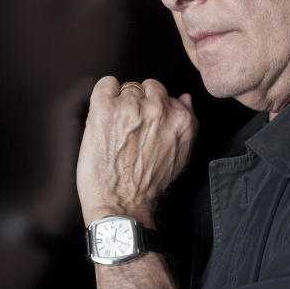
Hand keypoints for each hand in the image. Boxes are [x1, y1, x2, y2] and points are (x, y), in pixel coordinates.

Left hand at [76, 76, 197, 226]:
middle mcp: (158, 109)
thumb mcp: (180, 156)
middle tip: (130, 127)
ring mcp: (131, 106)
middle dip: (140, 103)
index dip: (154, 110)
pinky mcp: (105, 108)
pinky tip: (104, 115)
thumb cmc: (148, 186)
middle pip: (148, 87)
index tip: (145, 124)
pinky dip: (104, 94)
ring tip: (116, 128)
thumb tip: (185, 98)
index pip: (167, 95)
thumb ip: (186, 123)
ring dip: (121, 103)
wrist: (120, 205)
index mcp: (181, 120)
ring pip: (127, 87)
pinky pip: (106, 83)